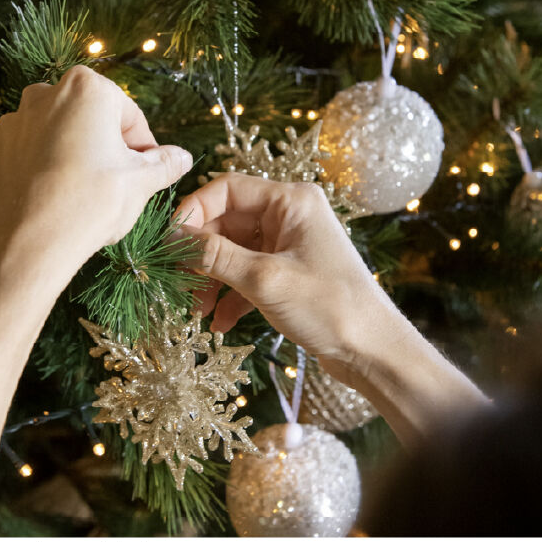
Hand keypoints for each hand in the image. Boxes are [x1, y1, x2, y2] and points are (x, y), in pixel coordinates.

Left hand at [0, 66, 192, 273]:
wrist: (30, 246)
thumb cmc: (92, 203)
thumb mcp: (142, 182)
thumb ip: (165, 163)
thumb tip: (183, 157)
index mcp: (86, 89)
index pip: (128, 113)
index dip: (144, 145)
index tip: (147, 171)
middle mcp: (42, 96)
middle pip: (89, 120)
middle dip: (105, 146)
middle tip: (118, 182)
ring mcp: (10, 125)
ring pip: (54, 136)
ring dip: (72, 156)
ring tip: (83, 194)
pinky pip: (24, 158)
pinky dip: (40, 172)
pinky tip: (53, 199)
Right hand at [176, 173, 394, 370]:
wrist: (373, 352)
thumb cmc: (329, 306)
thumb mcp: (264, 280)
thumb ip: (214, 256)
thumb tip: (171, 238)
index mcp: (291, 200)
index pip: (227, 189)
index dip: (193, 212)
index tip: (168, 243)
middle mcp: (290, 215)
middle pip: (227, 222)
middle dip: (201, 255)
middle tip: (178, 284)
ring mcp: (290, 244)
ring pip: (234, 251)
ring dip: (212, 279)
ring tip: (197, 310)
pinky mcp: (289, 271)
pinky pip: (249, 273)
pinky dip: (232, 295)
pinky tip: (220, 323)